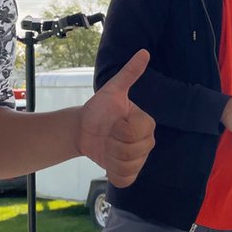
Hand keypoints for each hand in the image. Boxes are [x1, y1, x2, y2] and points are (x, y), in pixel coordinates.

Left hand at [77, 50, 155, 187]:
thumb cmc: (100, 109)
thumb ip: (129, 74)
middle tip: (108, 135)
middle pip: (131, 152)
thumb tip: (143, 52)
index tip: (113, 122)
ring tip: (107, 147)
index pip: (135, 132)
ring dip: (110, 157)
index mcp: (146, 123)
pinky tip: (108, 161)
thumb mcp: (112, 90)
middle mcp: (147, 143)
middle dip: (113, 144)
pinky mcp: (129, 174)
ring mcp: (139, 160)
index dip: (119, 129)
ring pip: (127, 166)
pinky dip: (113, 173)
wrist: (85, 129)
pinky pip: (125, 179)